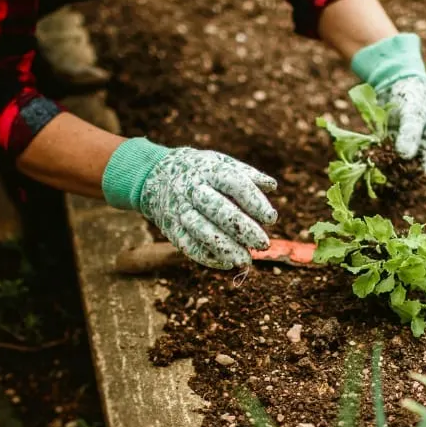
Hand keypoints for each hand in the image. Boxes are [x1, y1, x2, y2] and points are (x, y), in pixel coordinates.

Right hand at [102, 139, 277, 269]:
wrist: (153, 174)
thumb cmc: (199, 170)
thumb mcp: (221, 162)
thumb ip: (247, 174)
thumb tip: (272, 186)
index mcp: (209, 170)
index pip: (234, 184)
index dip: (254, 202)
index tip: (271, 218)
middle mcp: (192, 189)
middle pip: (218, 210)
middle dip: (242, 229)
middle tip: (263, 244)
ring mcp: (179, 209)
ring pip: (202, 231)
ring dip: (225, 248)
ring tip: (246, 260)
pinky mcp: (170, 228)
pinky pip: (187, 246)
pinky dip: (207, 257)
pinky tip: (227, 263)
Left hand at [351, 32, 425, 173]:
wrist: (397, 77)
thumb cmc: (413, 94)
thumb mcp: (414, 113)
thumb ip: (410, 133)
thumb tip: (404, 155)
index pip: (419, 170)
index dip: (407, 179)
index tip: (392, 184)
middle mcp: (413, 149)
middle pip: (402, 170)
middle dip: (389, 177)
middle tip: (374, 183)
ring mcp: (397, 146)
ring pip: (388, 164)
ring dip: (377, 169)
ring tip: (365, 176)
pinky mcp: (383, 140)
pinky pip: (377, 153)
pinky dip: (369, 157)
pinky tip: (359, 162)